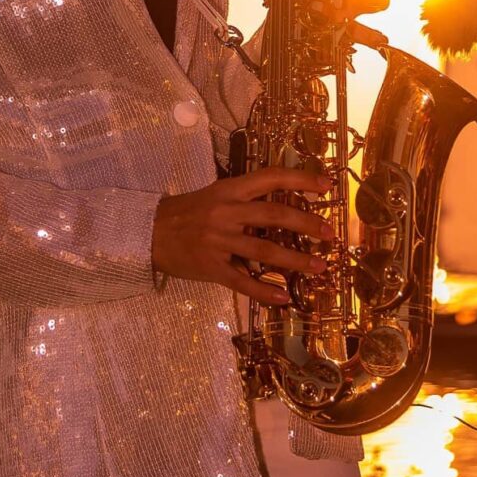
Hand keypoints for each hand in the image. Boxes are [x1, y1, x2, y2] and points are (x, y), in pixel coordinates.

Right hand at [152, 167, 331, 304]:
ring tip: (320, 267)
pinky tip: (284, 298)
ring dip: (296, 260)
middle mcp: (226, 212)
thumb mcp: (215, 195)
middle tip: (330, 234)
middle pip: (274, 214)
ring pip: (265, 250)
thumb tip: (285, 207)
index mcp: (229, 190)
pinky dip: (265, 291)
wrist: (147, 233)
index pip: (270, 177)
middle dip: (307, 223)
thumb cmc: (186, 212)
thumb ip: (245, 200)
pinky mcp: (211, 267)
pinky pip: (242, 281)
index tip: (327, 184)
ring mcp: (219, 241)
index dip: (300, 178)